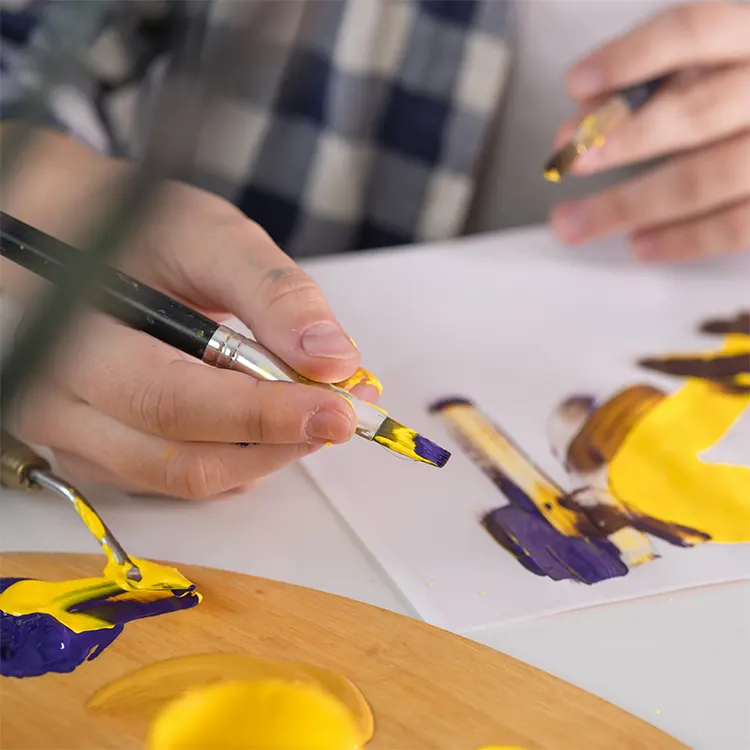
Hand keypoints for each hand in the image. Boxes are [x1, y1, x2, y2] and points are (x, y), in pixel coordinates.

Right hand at [3, 129, 376, 498]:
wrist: (89, 245)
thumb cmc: (141, 233)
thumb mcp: (212, 238)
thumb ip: (274, 295)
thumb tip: (333, 359)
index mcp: (76, 339)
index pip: (174, 401)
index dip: (264, 415)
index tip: (338, 409)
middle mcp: (63, 404)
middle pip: (186, 460)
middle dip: (280, 441)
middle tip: (345, 412)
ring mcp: (80, 440)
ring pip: (191, 479)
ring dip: (270, 451)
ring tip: (319, 404)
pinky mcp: (108, 456)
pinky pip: (187, 479)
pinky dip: (245, 455)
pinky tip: (275, 415)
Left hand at [550, 1, 749, 261]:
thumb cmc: (739, 107)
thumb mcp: (708, 75)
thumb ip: (655, 84)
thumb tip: (588, 110)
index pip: (694, 32)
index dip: (630, 57)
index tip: (576, 82)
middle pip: (695, 112)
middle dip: (622, 139)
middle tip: (571, 158)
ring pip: (704, 179)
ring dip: (628, 205)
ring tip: (573, 222)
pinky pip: (735, 227)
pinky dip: (682, 240)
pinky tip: (639, 244)